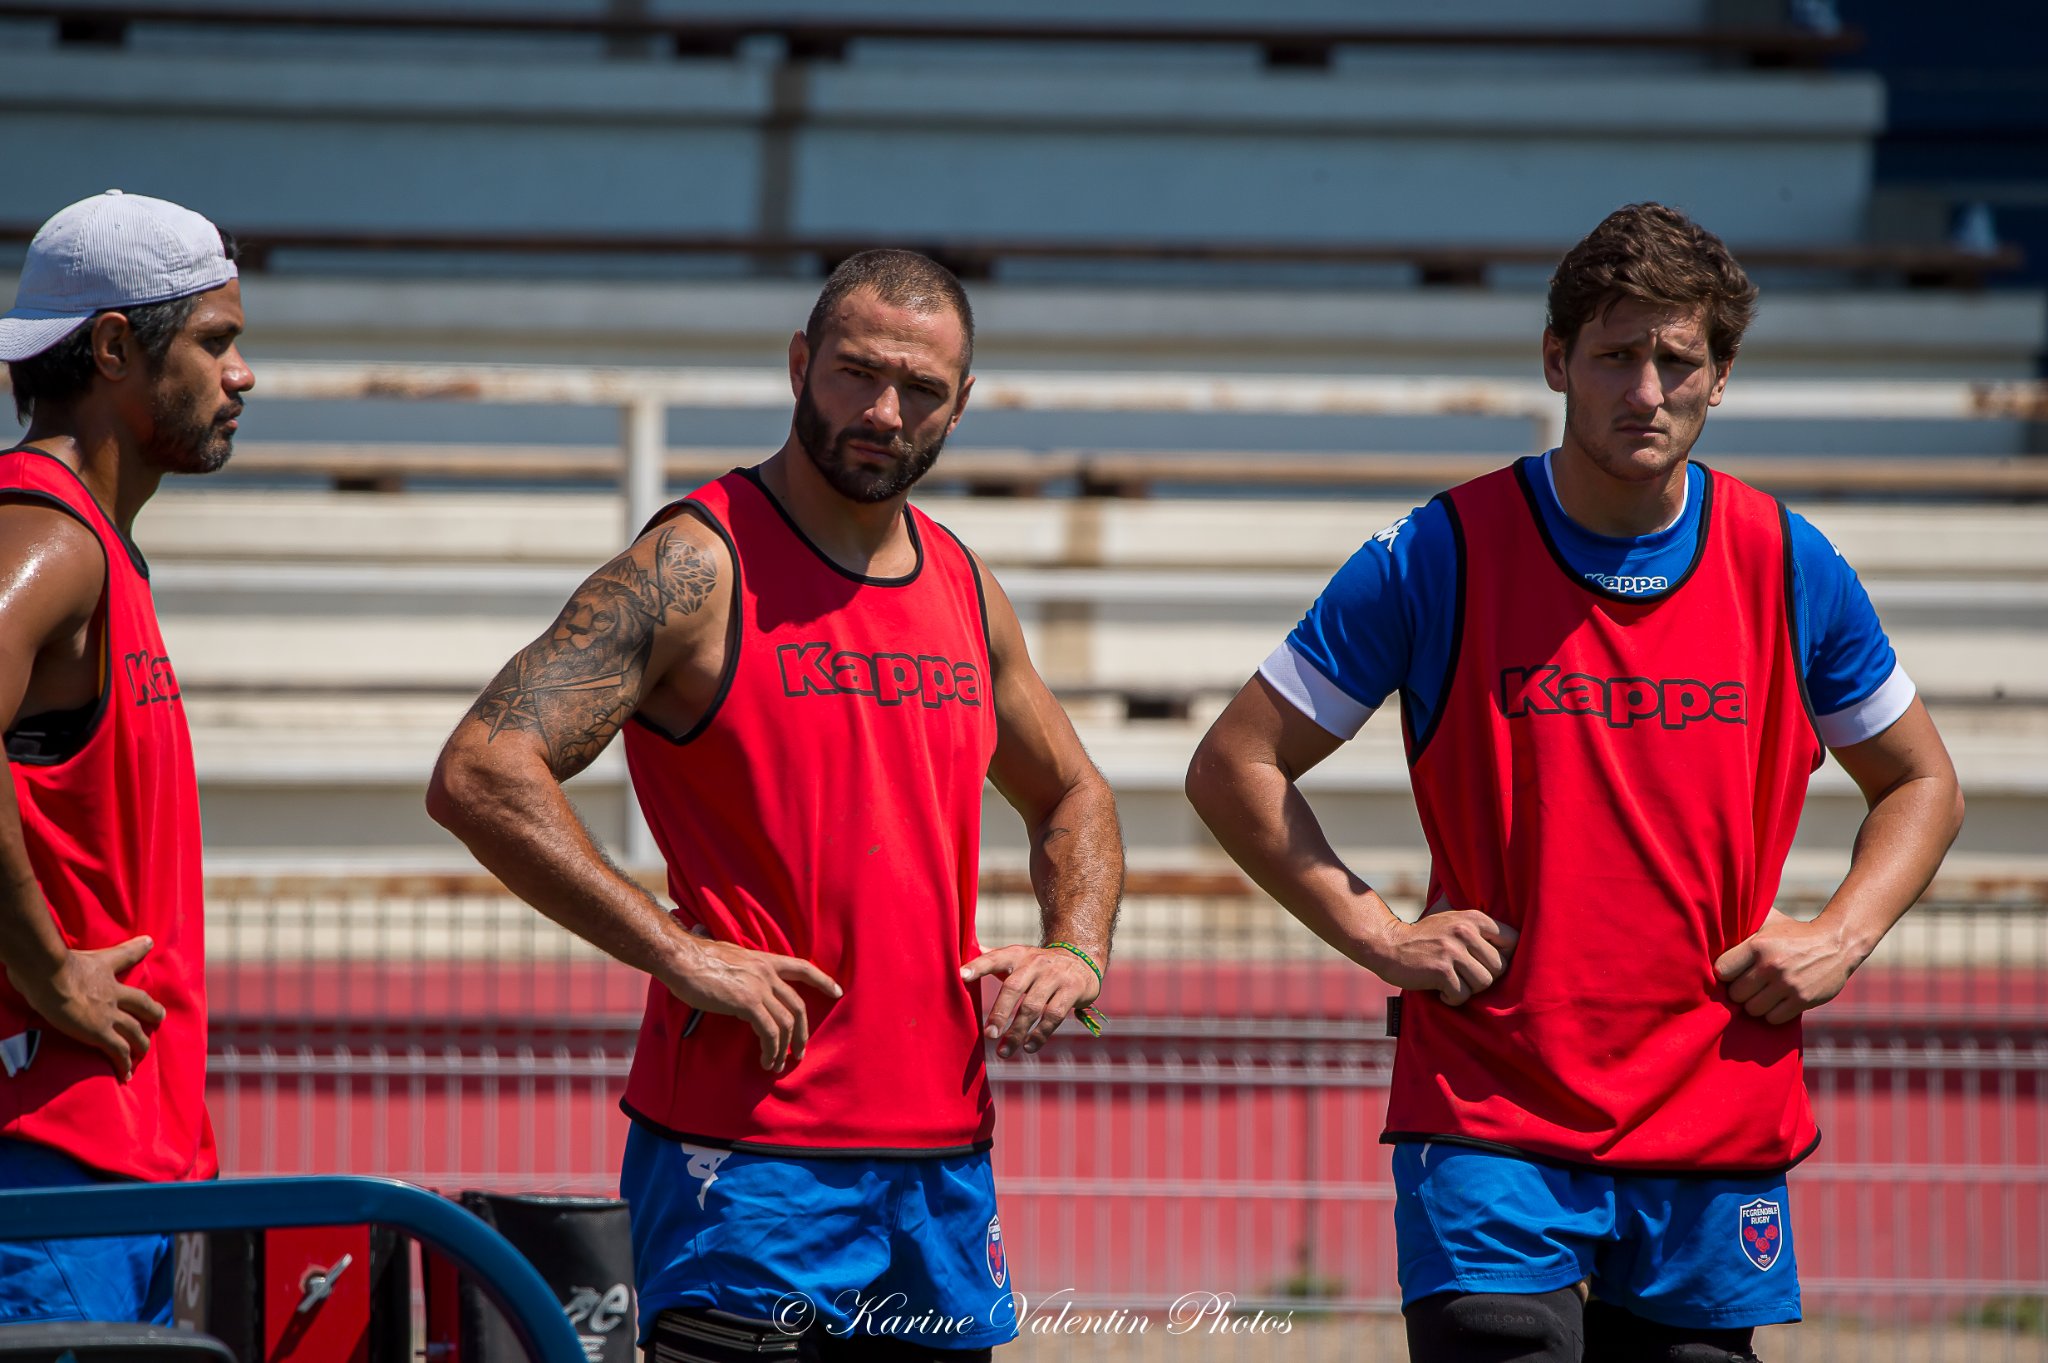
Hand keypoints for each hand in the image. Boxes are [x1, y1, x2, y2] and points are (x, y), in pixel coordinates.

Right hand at [4, 936, 164, 1081]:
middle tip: (160, 1017)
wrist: (50, 975)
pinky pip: (118, 1051)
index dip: (138, 948)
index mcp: (104, 969)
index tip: (148, 943)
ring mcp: (108, 1013)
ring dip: (140, 1042)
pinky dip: (124, 1063)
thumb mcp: (63, 950)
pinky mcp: (99, 1032)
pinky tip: (126, 1073)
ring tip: (143, 1051)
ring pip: (134, 1030)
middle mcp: (113, 992)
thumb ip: (58, 952)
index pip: (125, 955)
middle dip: (152, 1010)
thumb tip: (40, 952)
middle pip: (141, 1002)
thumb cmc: (50, 962)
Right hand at [663, 939, 840, 1072]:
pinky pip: (770, 1032)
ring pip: (786, 1023)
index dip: (822, 980)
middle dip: (802, 1032)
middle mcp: (767, 973)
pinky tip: (765, 1060)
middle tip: (799, 1052)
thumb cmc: (696, 960)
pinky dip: (771, 1050)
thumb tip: (740, 982)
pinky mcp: (748, 1003)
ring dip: (784, 1048)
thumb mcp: (729, 958)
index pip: (803, 967)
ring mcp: (759, 987)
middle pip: (797, 1005)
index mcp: (764, 960)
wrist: (680, 958)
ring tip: (777, 1064)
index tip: (837, 991)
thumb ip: (742, 970)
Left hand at [960, 945, 1100, 1058]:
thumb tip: (960, 961)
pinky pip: (1053, 1016)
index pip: (995, 958)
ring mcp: (1055, 976)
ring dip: (1017, 1031)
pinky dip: (1040, 1034)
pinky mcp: (1072, 990)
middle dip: (1000, 1012)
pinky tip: (1028, 1047)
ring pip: (1032, 1007)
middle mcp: (1035, 963)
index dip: (978, 966)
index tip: (961, 976)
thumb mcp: (1019, 957)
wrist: (1081, 959)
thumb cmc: (1038, 965)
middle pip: (1013, 987)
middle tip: (988, 1034)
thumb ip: (991, 959)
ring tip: (1003, 1052)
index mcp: (1017, 954)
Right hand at [1370, 901, 1517, 1005]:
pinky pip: (1462, 995)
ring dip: (1469, 990)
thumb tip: (1511, 923)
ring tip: (1454, 983)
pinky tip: (1441, 991)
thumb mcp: (1450, 917)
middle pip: (1500, 967)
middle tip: (1465, 976)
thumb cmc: (1423, 935)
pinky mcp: (1441, 971)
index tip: (1486, 963)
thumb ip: (1475, 922)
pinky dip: (1452, 999)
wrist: (1387, 945)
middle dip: (1484, 977)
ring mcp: (1452, 951)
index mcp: (1473, 918)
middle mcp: (1465, 931)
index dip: (1504, 957)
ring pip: (1484, 983)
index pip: (1513, 941)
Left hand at [1714, 909, 1855, 1024]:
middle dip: (1739, 991)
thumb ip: (1742, 923)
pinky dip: (1772, 1013)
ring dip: (1755, 1004)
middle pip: (1736, 994)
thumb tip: (1710, 920)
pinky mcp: (1803, 1000)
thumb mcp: (1768, 920)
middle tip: (1748, 985)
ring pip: (1753, 1009)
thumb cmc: (1793, 932)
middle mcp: (1772, 965)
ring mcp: (1788, 985)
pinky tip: (1777, 1001)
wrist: (1836, 943)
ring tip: (1762, 993)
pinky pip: (1773, 1018)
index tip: (1731, 972)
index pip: (1722, 970)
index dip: (1725, 973)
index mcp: (1758, 945)